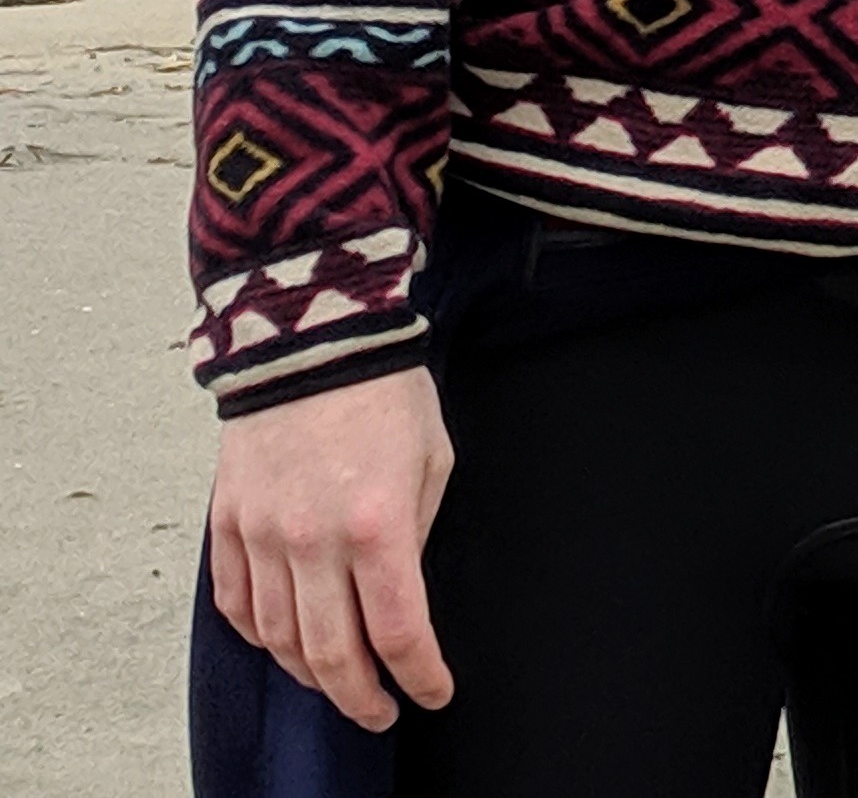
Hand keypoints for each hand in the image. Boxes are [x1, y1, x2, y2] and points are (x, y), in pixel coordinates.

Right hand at [208, 367, 458, 729]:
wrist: (314, 342)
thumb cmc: (384, 393)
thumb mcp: (433, 462)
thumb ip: (415, 534)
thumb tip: (400, 591)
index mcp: (378, 525)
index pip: (398, 633)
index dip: (419, 676)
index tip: (433, 692)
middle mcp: (314, 542)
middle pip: (332, 655)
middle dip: (361, 697)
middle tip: (382, 711)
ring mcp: (264, 536)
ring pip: (279, 641)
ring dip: (310, 675)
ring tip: (338, 682)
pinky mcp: (229, 525)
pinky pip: (237, 603)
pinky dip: (259, 637)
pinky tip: (282, 644)